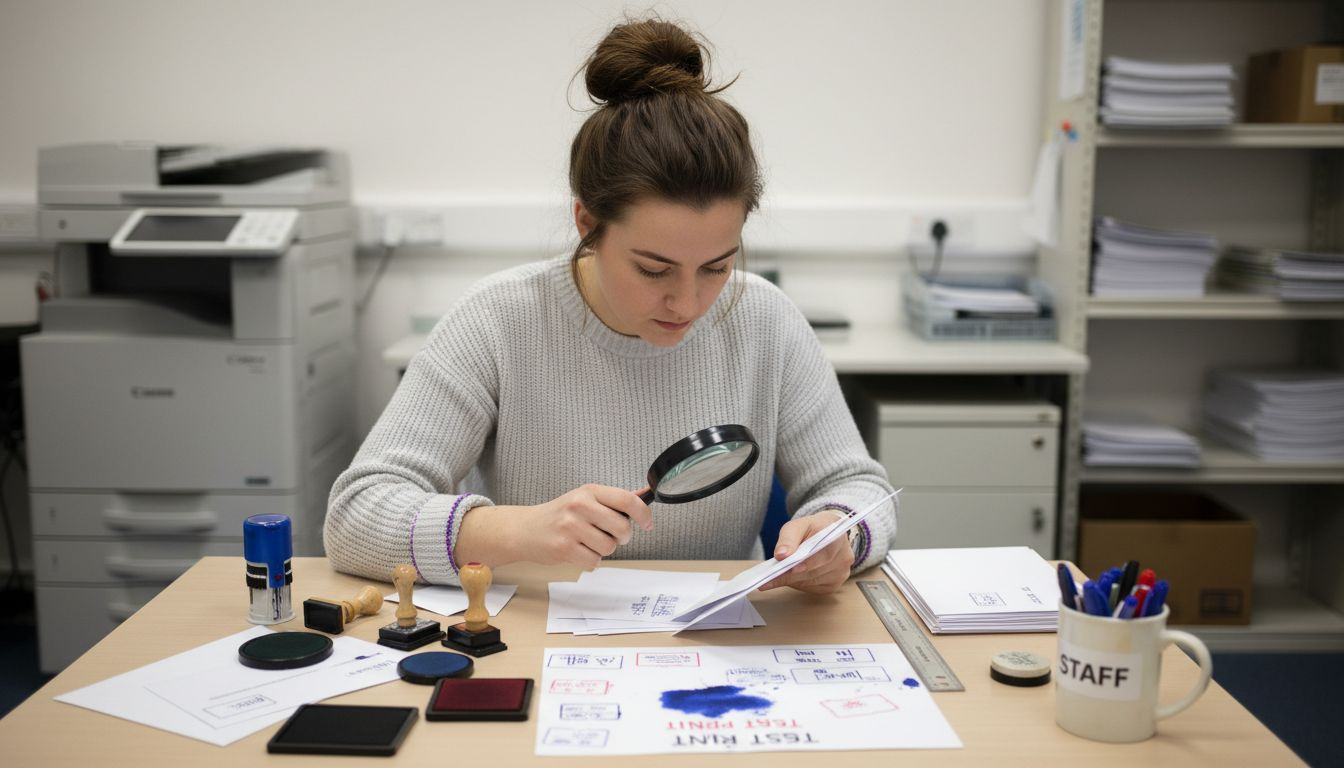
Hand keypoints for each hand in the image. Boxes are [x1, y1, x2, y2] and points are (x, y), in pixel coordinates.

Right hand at [509, 484, 653, 569]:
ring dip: (604, 550)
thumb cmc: (559, 514)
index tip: (647, 523)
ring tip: (589, 542)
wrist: (525, 529)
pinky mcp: (564, 548)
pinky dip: (591, 560)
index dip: (643, 514)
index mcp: (589, 492)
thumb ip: (614, 499)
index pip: (627, 499)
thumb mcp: (585, 498)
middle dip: (622, 537)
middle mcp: (580, 506)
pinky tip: (579, 551)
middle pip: (622, 527)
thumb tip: (645, 493)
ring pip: (609, 547)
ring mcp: (570, 527)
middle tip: (610, 535)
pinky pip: (594, 561)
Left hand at [758, 512, 853, 593]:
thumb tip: (781, 555)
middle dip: (791, 574)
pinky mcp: (835, 584)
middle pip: (815, 570)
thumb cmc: (811, 530)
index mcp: (837, 536)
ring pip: (812, 581)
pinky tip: (791, 579)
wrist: (826, 533)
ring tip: (774, 578)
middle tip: (769, 578)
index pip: (822, 552)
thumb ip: (788, 539)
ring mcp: (842, 572)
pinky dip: (800, 584)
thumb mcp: (797, 526)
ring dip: (793, 580)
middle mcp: (844, 556)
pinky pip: (814, 588)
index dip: (806, 562)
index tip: (788, 568)